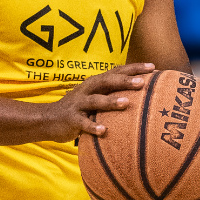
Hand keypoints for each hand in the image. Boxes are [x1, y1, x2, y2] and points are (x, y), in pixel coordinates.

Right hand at [39, 63, 153, 142]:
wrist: (47, 119)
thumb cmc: (77, 110)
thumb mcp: (93, 98)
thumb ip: (111, 95)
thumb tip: (140, 96)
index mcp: (95, 84)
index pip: (116, 72)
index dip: (134, 68)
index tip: (153, 67)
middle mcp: (87, 90)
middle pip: (107, 82)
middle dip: (125, 81)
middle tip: (143, 82)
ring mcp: (78, 104)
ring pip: (96, 101)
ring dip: (111, 101)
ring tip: (126, 103)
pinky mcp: (71, 119)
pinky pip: (83, 123)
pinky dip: (93, 126)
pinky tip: (103, 131)